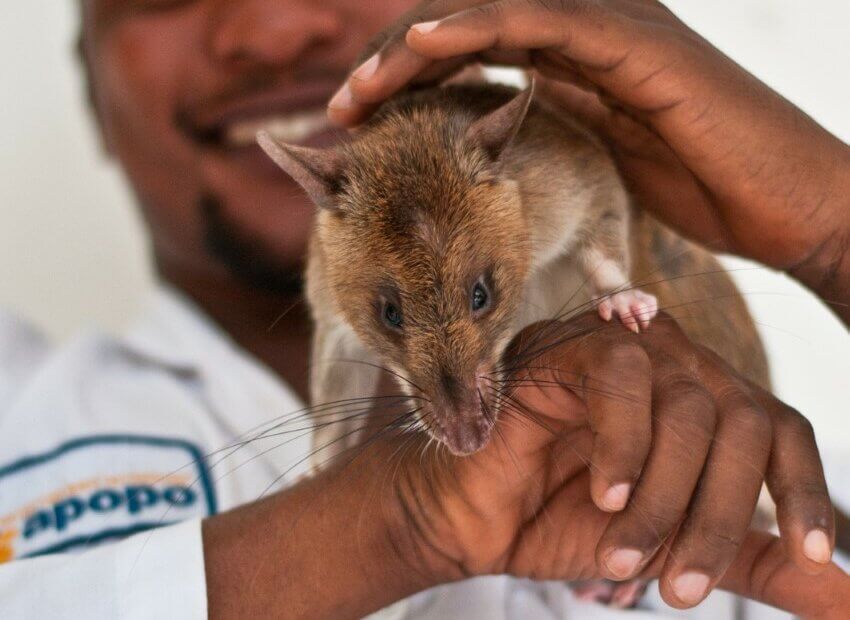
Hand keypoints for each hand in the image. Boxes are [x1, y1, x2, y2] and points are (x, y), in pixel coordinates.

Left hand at [328, 0, 849, 317]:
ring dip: (416, 46)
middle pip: (465, 28)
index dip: (407, 81)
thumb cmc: (704, 189)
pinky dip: (478, 27)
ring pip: (490, 16)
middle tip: (342, 108)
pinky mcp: (632, 43)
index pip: (472, 55)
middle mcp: (582, 35)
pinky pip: (541, 22)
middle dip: (395, 65)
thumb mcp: (605, 164)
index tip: (355, 124)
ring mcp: (608, 30)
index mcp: (570, 63)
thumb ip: (555, 148)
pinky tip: (422, 46)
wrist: (787, 200)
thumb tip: (498, 173)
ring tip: (358, 88)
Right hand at [389, 312, 844, 612]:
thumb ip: (750, 560)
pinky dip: (622, 443)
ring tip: (622, 550)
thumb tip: (844, 600)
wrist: (474, 520)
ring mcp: (621, 350)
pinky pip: (622, 376)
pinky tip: (601, 491)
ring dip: (663, 495)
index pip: (780, 428)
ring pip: (689, 405)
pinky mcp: (568, 345)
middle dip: (719, 514)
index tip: (809, 557)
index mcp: (704, 404)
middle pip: (742, 419)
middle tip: (682, 587)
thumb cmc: (562, 522)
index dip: (803, 490)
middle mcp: (673, 367)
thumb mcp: (672, 547)